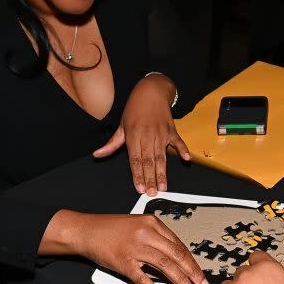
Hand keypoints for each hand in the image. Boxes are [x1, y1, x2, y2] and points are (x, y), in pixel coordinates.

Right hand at [78, 213, 208, 283]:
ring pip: (165, 267)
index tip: (200, 271)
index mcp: (152, 223)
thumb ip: (156, 237)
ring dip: (181, 281)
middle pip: (177, 255)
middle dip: (193, 272)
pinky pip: (144, 280)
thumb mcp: (138, 224)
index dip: (191, 260)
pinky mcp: (124, 263)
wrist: (86, 231)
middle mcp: (146, 234)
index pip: (178, 244)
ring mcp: (135, 249)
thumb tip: (176, 256)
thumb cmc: (111, 229)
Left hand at [93, 74, 190, 194]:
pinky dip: (183, 149)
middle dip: (150, 178)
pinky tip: (186, 158)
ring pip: (162, 156)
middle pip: (149, 161)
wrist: (150, 91)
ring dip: (163, 172)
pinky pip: (178, 141)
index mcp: (133, 136)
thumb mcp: (121, 125)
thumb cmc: (135, 108)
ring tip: (164, 186)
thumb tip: (98, 154)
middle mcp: (147, 136)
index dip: (137, 175)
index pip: (135, 160)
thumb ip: (111, 144)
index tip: (139, 187)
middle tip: (153, 192)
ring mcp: (161, 133)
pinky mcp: (171, 129)